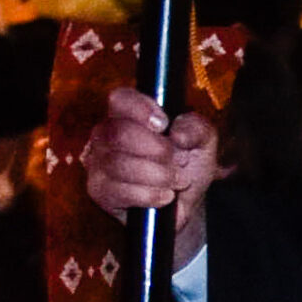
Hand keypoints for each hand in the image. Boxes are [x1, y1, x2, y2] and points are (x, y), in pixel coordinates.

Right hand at [83, 87, 218, 266]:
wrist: (185, 203)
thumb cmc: (188, 164)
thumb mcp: (203, 141)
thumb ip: (196, 128)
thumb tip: (177, 134)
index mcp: (128, 113)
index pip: (121, 99)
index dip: (141, 109)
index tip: (164, 125)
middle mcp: (106, 134)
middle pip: (118, 133)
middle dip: (156, 149)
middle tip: (179, 160)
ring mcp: (98, 162)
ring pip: (118, 164)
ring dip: (157, 175)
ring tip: (177, 181)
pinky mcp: (99, 191)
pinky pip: (119, 191)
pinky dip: (150, 195)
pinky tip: (165, 196)